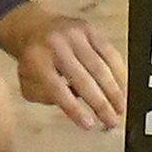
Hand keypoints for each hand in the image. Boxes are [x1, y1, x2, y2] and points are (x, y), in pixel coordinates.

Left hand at [0, 2, 127, 130]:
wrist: (34, 27)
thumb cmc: (35, 63)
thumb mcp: (29, 84)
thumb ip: (48, 98)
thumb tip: (77, 107)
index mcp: (36, 60)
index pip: (57, 89)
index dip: (75, 109)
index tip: (89, 125)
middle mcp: (56, 45)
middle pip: (82, 79)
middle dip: (100, 104)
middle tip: (111, 122)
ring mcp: (75, 35)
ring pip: (100, 66)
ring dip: (113, 91)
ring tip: (120, 109)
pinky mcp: (90, 29)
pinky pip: (110, 53)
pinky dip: (119, 73)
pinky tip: (123, 88)